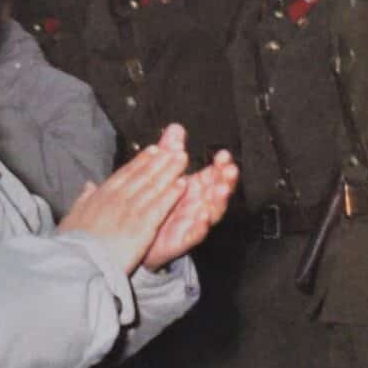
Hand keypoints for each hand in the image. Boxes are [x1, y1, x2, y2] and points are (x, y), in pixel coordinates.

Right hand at [58, 125, 191, 274]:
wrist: (76, 262)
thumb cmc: (71, 245)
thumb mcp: (72, 218)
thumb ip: (83, 199)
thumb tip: (88, 185)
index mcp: (100, 196)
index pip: (125, 174)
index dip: (141, 161)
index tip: (154, 150)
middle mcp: (117, 198)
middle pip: (142, 175)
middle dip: (160, 161)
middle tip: (174, 149)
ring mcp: (130, 211)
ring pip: (153, 186)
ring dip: (170, 171)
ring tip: (182, 159)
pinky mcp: (141, 227)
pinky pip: (160, 206)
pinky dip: (172, 194)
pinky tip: (182, 184)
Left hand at [143, 149, 239, 270]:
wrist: (138, 237)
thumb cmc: (157, 206)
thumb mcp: (163, 174)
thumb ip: (170, 151)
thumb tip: (176, 128)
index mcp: (195, 187)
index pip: (214, 173)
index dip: (221, 165)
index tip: (224, 155)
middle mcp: (198, 204)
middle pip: (218, 191)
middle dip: (226, 180)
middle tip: (230, 171)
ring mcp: (193, 221)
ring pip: (212, 212)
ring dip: (219, 201)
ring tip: (221, 190)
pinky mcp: (182, 238)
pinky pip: (194, 233)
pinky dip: (200, 226)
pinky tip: (202, 217)